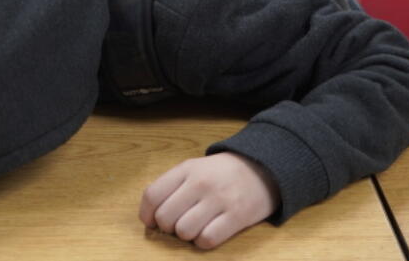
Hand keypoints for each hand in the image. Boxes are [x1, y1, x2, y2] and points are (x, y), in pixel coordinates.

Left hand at [139, 153, 278, 249]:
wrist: (262, 167)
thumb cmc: (221, 172)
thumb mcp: (194, 168)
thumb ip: (172, 186)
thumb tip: (151, 216)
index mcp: (187, 169)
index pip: (152, 194)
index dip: (146, 214)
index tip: (151, 221)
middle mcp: (201, 183)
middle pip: (165, 217)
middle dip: (167, 227)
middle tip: (178, 223)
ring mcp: (219, 199)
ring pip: (184, 231)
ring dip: (186, 235)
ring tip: (195, 227)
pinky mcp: (237, 216)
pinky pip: (207, 240)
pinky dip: (203, 241)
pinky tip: (208, 233)